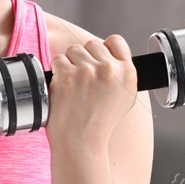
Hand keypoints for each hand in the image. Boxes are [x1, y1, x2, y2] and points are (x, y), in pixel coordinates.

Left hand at [45, 34, 137, 155]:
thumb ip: (122, 74)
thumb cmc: (100, 123)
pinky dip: (57, 72)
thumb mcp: (125, 98)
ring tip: (73, 85)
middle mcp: (109, 69)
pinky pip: (58, 60)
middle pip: (92, 44)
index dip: (105, 48)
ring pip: (73, 50)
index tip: (98, 59)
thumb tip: (112, 55)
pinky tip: (63, 88)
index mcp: (127, 73)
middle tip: (83, 80)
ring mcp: (87, 71)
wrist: (81, 142)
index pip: (116, 41)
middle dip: (85, 58)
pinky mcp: (67, 75)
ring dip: (70, 64)